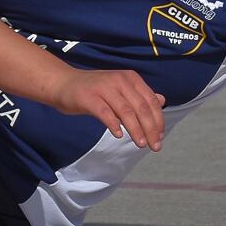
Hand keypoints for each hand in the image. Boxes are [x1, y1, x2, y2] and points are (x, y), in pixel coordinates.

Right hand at [50, 68, 165, 150]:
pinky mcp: (89, 97)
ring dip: (136, 129)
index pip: (151, 101)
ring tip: (141, 144)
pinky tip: (119, 135)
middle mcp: (119, 80)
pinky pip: (105, 113)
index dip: (158, 120)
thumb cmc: (94, 89)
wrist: (63, 83)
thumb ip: (140, 95)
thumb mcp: (120, 89)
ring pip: (126, 111)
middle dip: (151, 128)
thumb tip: (162, 100)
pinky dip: (114, 124)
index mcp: (130, 78)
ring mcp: (104, 88)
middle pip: (141, 107)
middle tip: (155, 146)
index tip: (161, 137)